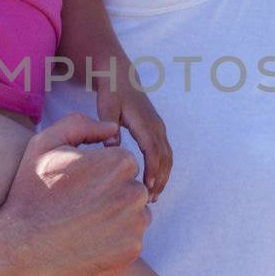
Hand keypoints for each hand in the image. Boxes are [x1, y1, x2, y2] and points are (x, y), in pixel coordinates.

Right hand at [0, 113, 152, 275]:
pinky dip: (115, 242)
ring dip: (116, 217)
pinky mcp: (132, 250)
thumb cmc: (32, 193)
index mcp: (120, 162)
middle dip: (111, 194)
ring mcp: (136, 224)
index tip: (78, 185)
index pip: (122, 164)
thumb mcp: (45, 145)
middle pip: (131, 188)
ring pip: (134, 215)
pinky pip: (131, 240)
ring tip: (84, 224)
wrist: (22, 249)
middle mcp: (135, 191)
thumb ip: (80, 125)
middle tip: (80, 206)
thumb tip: (112, 129)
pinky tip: (89, 242)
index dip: (99, 173)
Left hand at [96, 75, 173, 197]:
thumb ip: (109, 127)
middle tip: (151, 199)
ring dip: (164, 176)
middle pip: (164, 156)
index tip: (149, 186)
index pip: (152, 149)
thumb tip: (112, 147)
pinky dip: (163, 168)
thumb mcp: (107, 106)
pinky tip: (155, 181)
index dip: (153, 169)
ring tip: (154, 195)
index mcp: (144, 121)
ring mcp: (158, 128)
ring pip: (167, 156)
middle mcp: (156, 126)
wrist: (121, 76)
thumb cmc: (112, 92)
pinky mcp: (156, 130)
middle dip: (161, 179)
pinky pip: (165, 152)